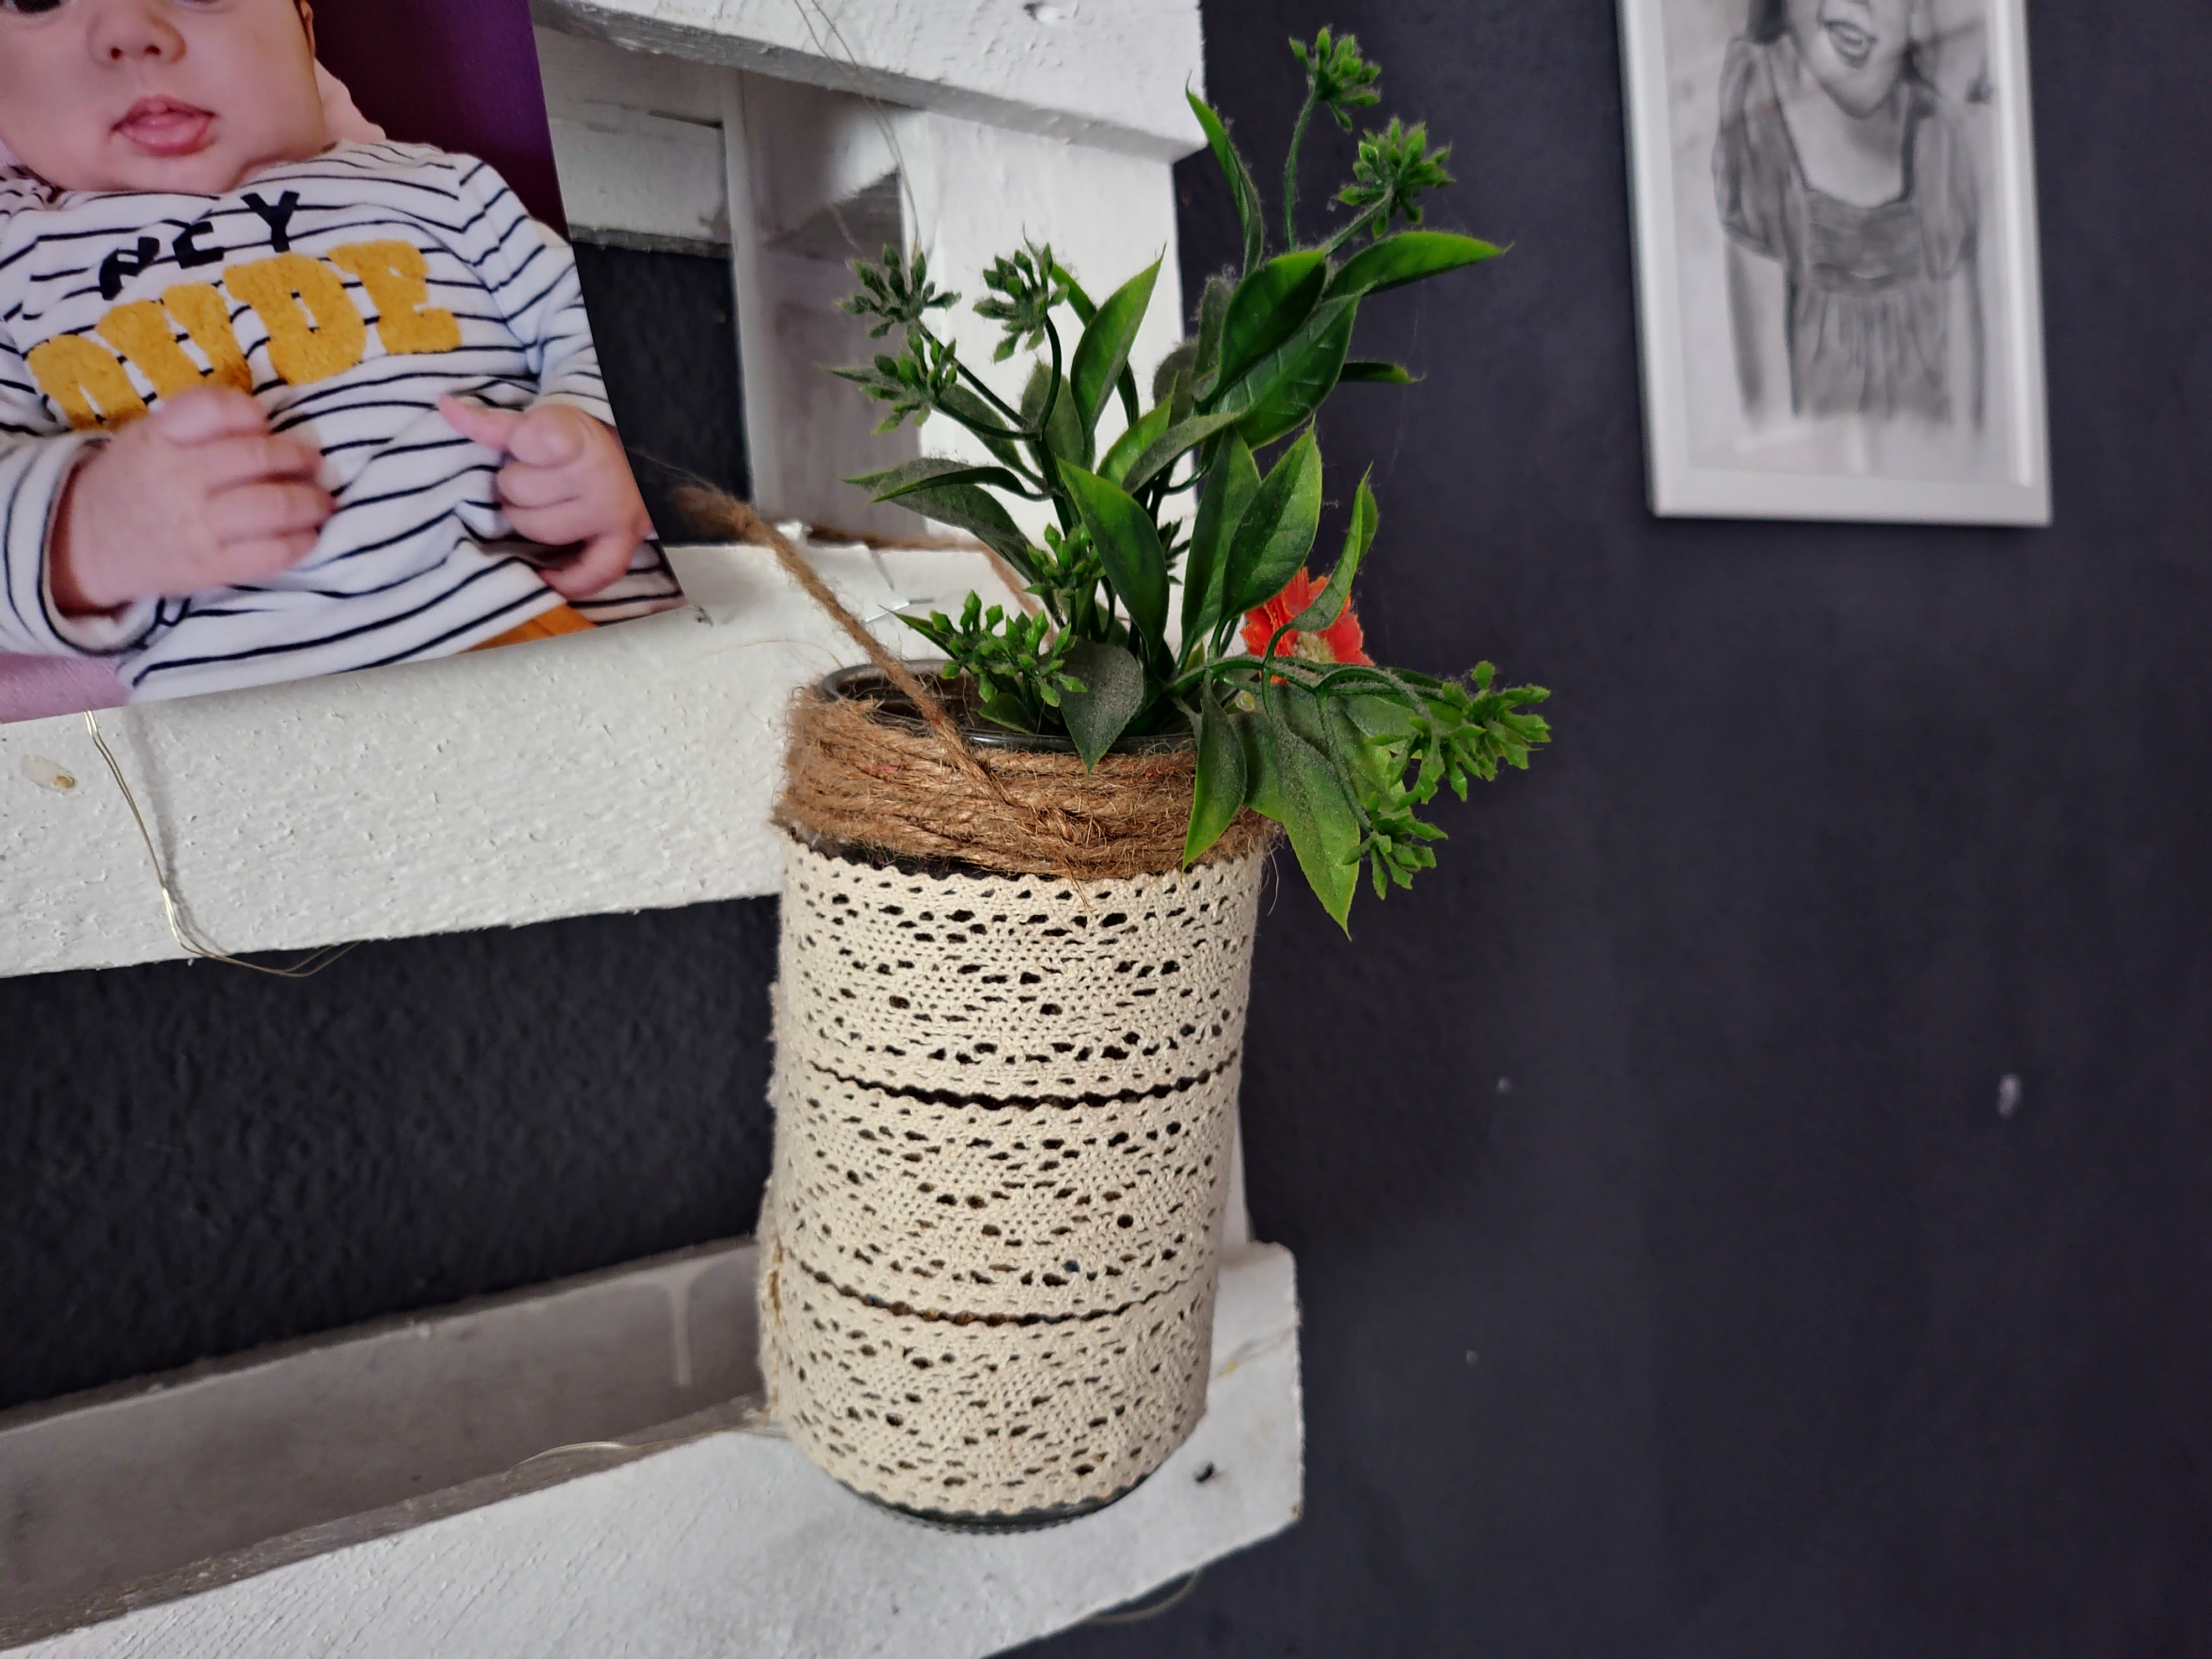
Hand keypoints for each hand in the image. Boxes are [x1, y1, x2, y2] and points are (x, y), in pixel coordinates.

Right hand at [48, 388, 332, 616]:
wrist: (86, 543)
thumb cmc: (133, 481)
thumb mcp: (149, 435)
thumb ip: (199, 420)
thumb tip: (265, 420)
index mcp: (160, 438)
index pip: (215, 409)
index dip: (252, 414)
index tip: (267, 424)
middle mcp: (178, 478)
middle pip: (258, 458)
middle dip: (300, 460)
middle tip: (315, 465)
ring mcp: (195, 526)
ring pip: (273, 506)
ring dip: (311, 502)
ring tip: (322, 502)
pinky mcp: (208, 567)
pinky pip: (269, 554)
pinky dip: (301, 542)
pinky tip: (310, 536)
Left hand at [437, 397, 650, 599]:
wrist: (639, 453)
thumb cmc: (582, 440)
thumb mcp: (544, 422)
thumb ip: (495, 423)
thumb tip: (444, 406)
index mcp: (580, 438)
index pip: (534, 440)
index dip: (519, 441)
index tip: (525, 439)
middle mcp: (600, 477)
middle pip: (520, 490)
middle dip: (516, 484)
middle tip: (532, 477)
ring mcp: (613, 514)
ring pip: (540, 530)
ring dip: (529, 520)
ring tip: (540, 506)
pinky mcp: (623, 543)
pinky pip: (592, 573)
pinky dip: (566, 579)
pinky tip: (544, 572)